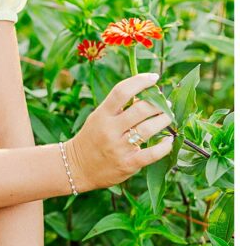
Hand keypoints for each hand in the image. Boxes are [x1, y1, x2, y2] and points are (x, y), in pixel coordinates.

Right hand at [67, 73, 173, 192]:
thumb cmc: (92, 138)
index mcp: (102, 114)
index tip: (154, 77)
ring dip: (163, 120)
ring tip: (168, 117)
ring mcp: (118, 148)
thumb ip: (118, 108)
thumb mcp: (98, 118)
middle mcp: (110, 129)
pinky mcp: (127, 164)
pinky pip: (151, 154)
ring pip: (148, 129)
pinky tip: (169, 140)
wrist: (77, 167)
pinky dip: (164, 146)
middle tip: (165, 103)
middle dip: (158, 103)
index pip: (122, 91)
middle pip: (140, 109)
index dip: (140, 81)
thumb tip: (145, 94)